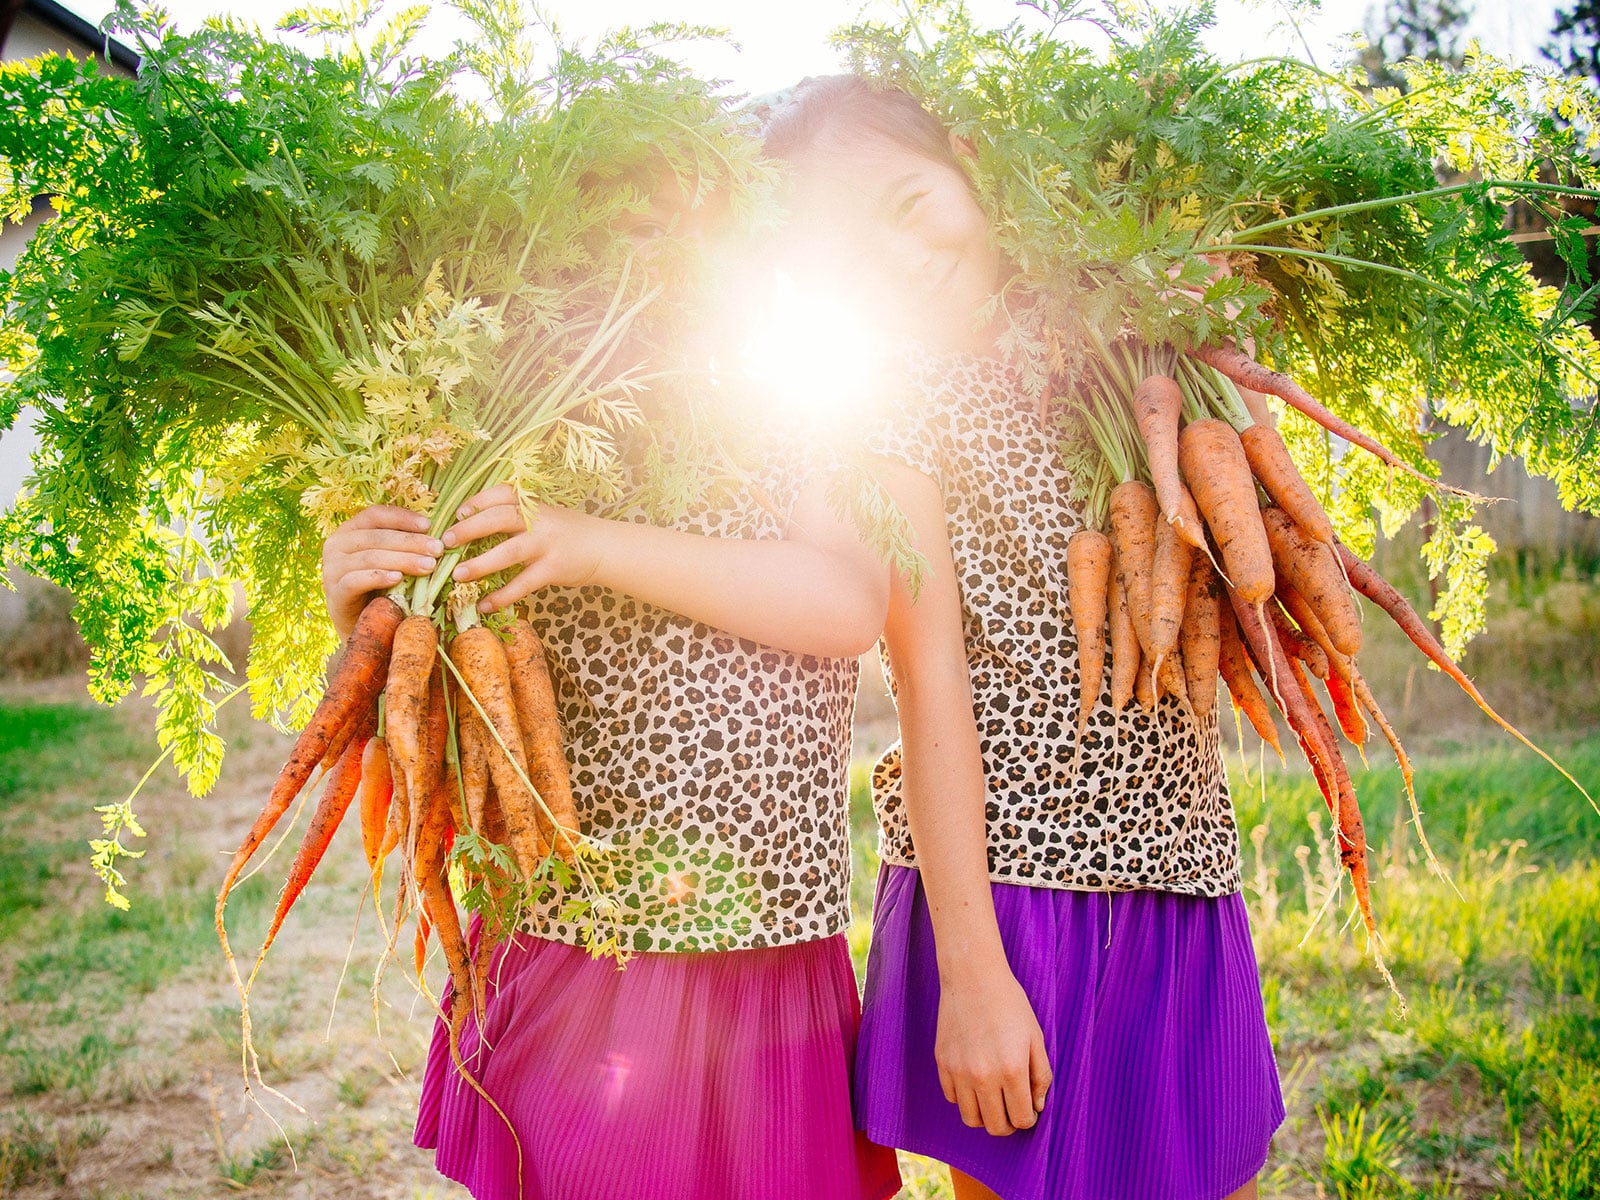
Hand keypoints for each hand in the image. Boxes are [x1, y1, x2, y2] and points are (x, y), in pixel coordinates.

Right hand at [321, 505, 441, 637]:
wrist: (362, 626)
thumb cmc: (381, 587)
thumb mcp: (391, 561)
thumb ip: (403, 545)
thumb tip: (435, 534)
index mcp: (350, 531)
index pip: (375, 515)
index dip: (402, 518)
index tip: (429, 525)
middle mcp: (336, 545)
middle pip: (376, 537)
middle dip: (411, 542)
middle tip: (438, 549)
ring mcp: (331, 569)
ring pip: (369, 557)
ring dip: (402, 560)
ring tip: (428, 565)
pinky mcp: (334, 593)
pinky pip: (355, 581)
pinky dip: (377, 577)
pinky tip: (397, 578)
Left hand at [443, 484, 604, 613]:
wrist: (603, 548)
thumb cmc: (565, 531)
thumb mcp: (543, 514)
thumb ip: (514, 515)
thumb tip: (469, 525)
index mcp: (533, 503)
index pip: (501, 494)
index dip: (477, 501)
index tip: (457, 512)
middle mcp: (538, 520)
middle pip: (499, 518)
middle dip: (469, 529)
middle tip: (446, 542)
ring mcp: (546, 544)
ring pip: (508, 552)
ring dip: (480, 564)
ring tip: (458, 575)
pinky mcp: (553, 569)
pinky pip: (523, 584)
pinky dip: (502, 596)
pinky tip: (484, 605)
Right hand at [935, 963, 1051, 1136]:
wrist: (973, 977)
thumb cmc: (1009, 1004)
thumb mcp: (1035, 1037)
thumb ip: (1041, 1075)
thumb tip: (1037, 1106)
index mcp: (1012, 1070)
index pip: (1022, 1119)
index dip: (1029, 1118)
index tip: (1028, 1108)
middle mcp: (984, 1076)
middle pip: (996, 1127)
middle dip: (1009, 1124)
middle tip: (1012, 1110)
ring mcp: (959, 1071)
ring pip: (971, 1119)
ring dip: (985, 1116)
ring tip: (993, 1100)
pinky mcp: (942, 1063)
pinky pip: (952, 1098)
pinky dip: (965, 1098)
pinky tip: (974, 1081)